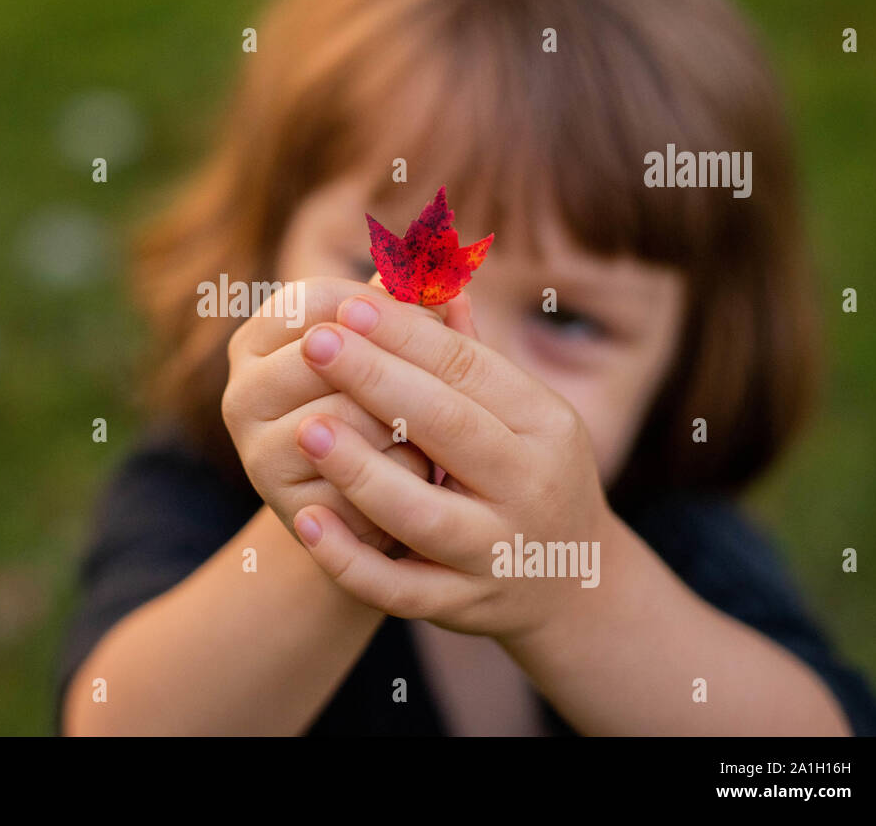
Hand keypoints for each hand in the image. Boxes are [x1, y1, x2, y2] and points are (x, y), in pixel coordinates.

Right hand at [222, 276, 442, 552]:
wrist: (373, 509)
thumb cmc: (388, 411)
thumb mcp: (393, 354)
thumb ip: (412, 310)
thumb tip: (444, 274)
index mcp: (256, 341)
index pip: (318, 299)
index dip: (384, 306)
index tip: (434, 317)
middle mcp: (240, 393)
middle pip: (328, 355)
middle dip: (395, 366)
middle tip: (444, 380)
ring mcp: (256, 453)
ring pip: (348, 416)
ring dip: (404, 421)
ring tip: (429, 430)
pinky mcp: (289, 505)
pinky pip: (366, 476)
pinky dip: (406, 473)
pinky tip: (420, 476)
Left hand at [289, 289, 616, 640]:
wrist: (572, 584)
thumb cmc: (526, 469)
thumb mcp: (520, 409)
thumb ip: (466, 349)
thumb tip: (423, 270)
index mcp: (546, 424)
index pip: (468, 369)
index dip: (404, 335)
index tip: (346, 305)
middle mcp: (530, 486)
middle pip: (449, 428)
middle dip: (377, 382)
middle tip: (316, 342)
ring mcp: (498, 552)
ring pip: (423, 512)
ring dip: (361, 470)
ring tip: (304, 428)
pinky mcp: (465, 605)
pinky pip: (401, 589)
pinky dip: (351, 558)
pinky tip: (307, 521)